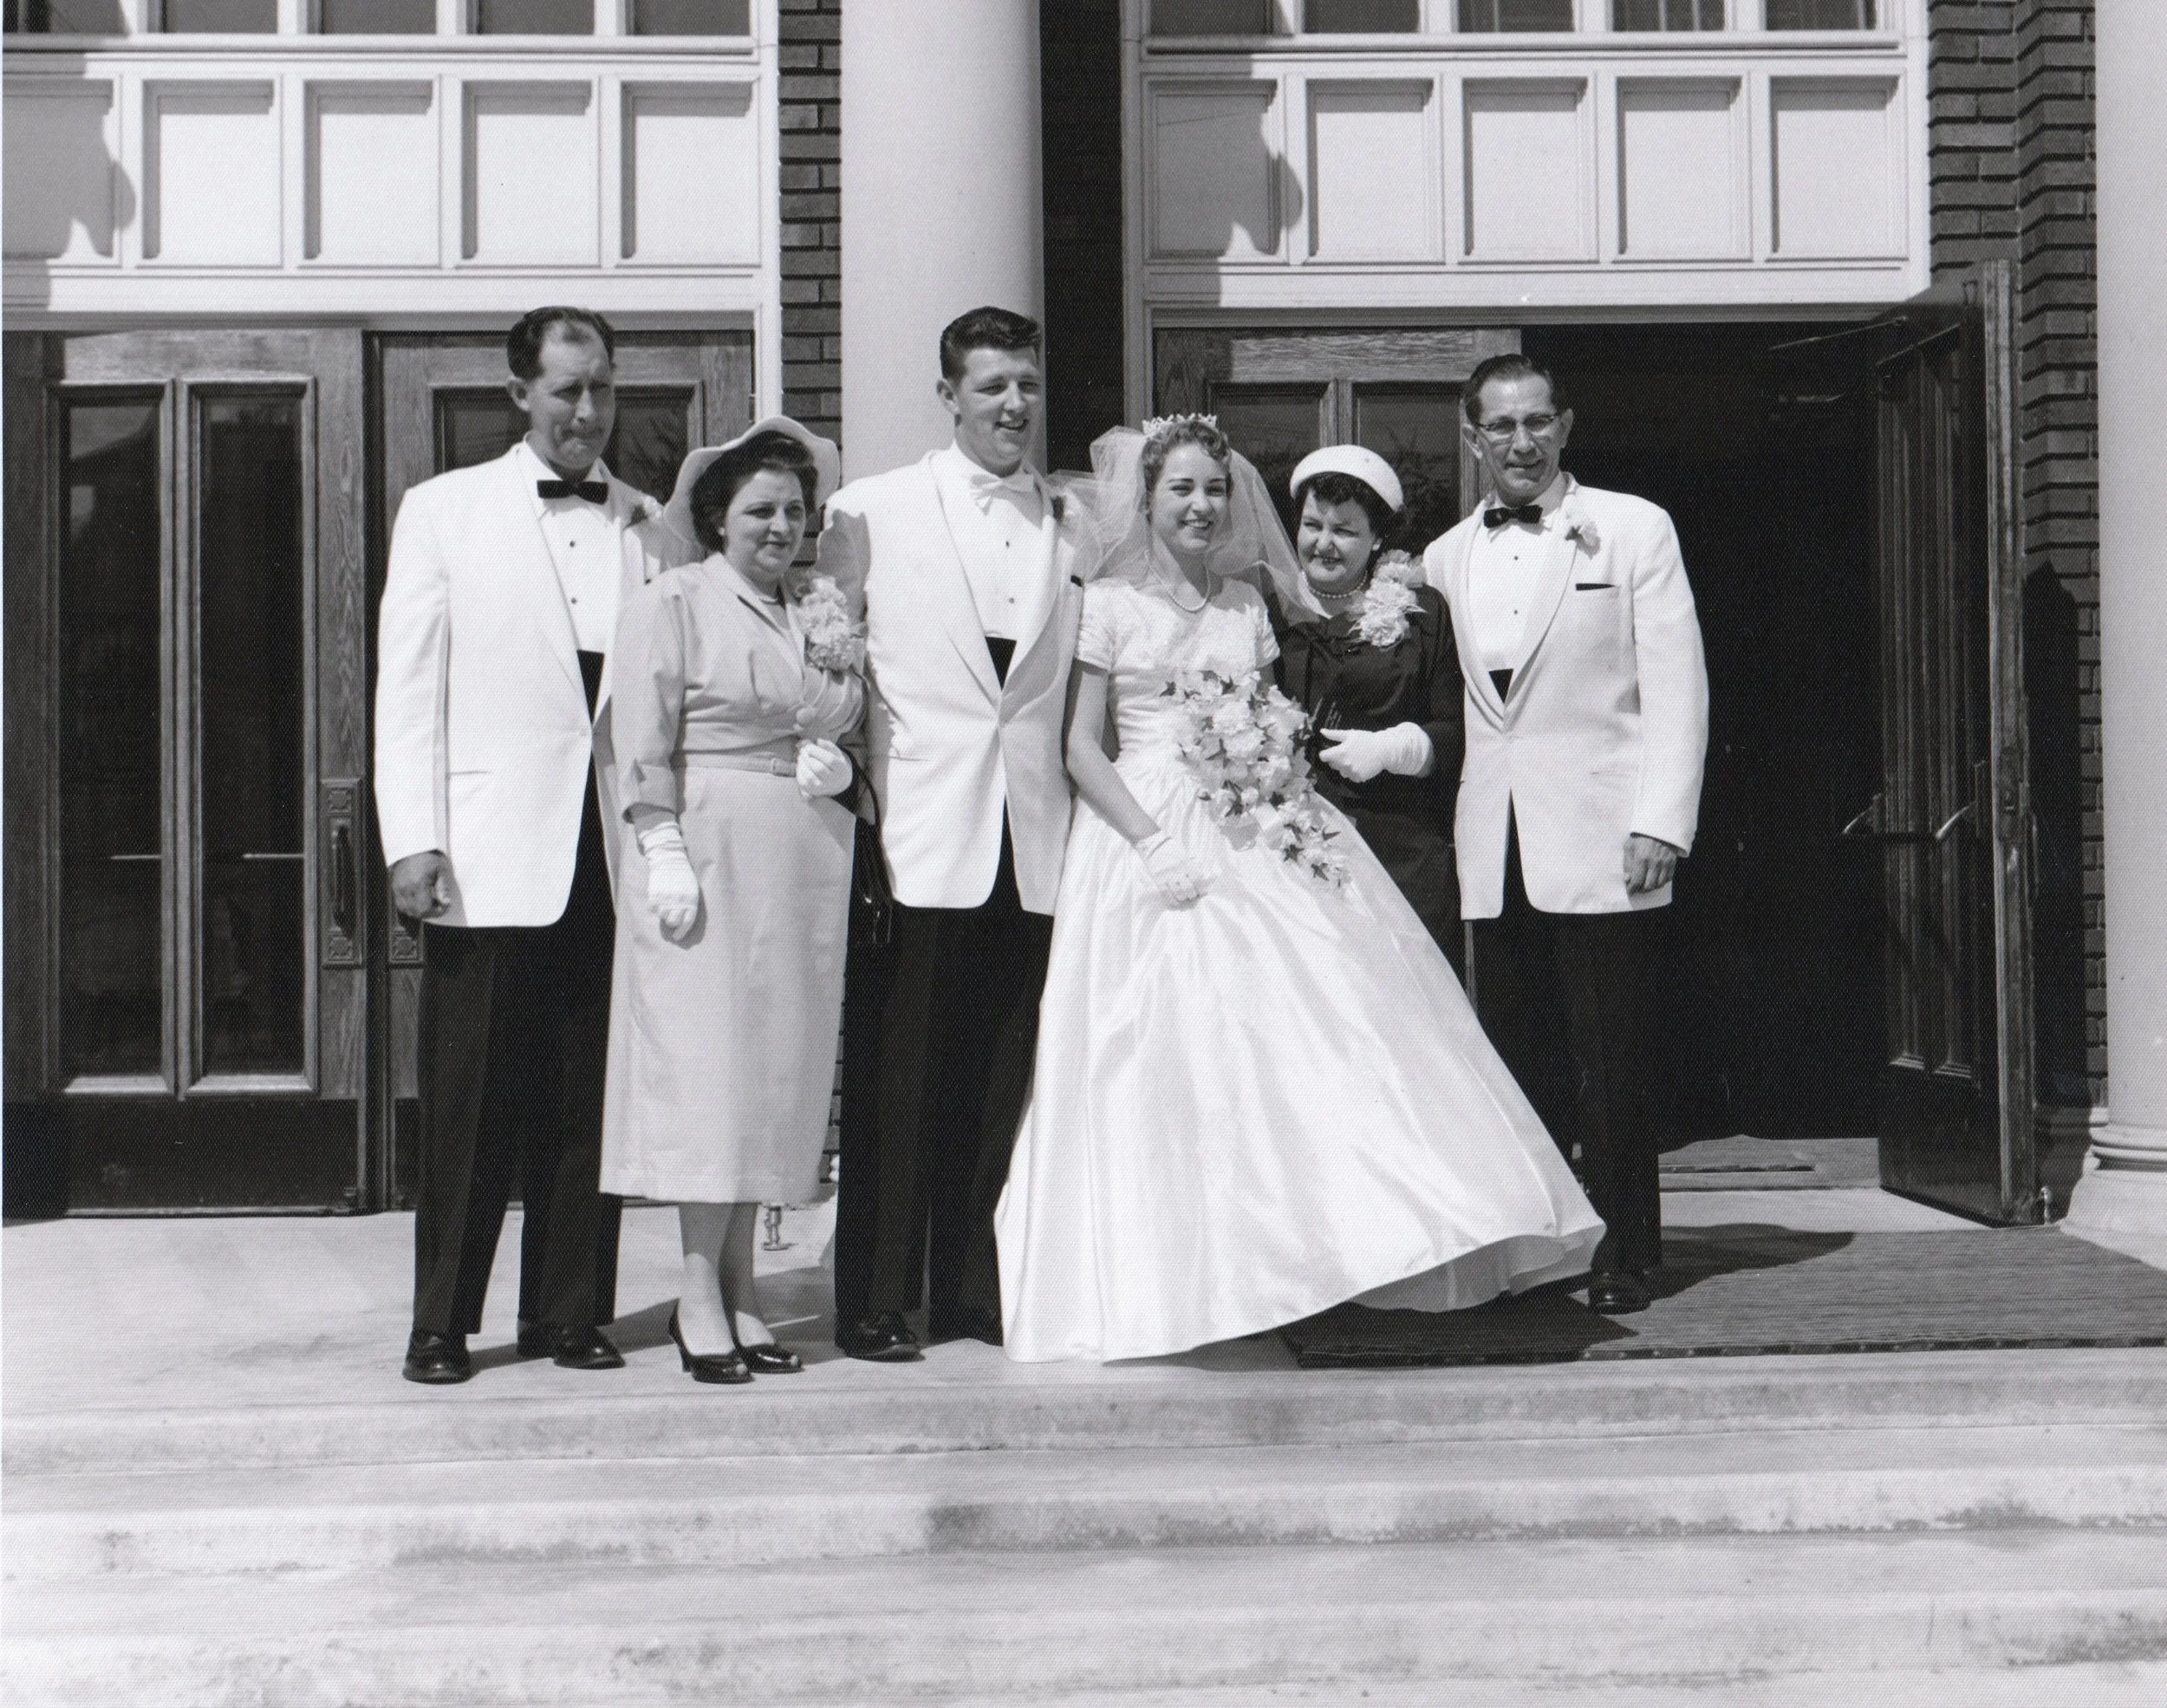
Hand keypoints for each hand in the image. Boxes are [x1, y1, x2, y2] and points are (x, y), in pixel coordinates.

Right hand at [389, 852, 451, 921]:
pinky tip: (420, 900)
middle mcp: (405, 888)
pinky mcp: (394, 889)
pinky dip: (411, 907)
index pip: (425, 909)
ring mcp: (397, 889)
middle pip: (416, 912)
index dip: (436, 912)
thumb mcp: (440, 871)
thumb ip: (443, 889)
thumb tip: (446, 904)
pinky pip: (401, 906)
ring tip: (430, 901)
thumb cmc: (428, 859)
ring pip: (408, 911)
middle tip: (438, 904)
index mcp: (418, 883)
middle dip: (429, 913)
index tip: (444, 907)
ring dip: (420, 911)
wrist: (410, 849)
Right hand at [636, 819, 701, 940]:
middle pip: (673, 922)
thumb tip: (683, 921)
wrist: (670, 859)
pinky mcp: (655, 894)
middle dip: (671, 922)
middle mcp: (679, 901)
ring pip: (662, 916)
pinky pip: (652, 909)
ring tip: (664, 904)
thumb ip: (690, 904)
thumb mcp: (693, 889)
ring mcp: (666, 898)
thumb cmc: (683, 876)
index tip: (677, 937)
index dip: (682, 932)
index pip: (687, 922)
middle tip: (670, 917)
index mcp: (691, 900)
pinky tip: (657, 899)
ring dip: (662, 913)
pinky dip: (653, 907)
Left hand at [796, 737, 853, 800]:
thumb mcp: (836, 753)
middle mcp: (833, 780)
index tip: (808, 746)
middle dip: (807, 757)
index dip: (816, 751)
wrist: (838, 783)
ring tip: (800, 757)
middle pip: (818, 769)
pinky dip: (799, 772)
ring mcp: (823, 787)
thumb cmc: (835, 764)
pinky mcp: (814, 791)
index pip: (829, 759)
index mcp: (841, 769)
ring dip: (802, 765)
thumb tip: (818, 740)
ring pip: (809, 777)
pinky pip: (803, 783)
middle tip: (802, 751)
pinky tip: (800, 765)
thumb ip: (828, 745)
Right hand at [1135, 830, 1209, 906]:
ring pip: (1178, 893)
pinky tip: (1175, 903)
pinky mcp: (1158, 879)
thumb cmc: (1169, 847)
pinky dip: (1172, 900)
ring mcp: (1168, 876)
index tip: (1202, 892)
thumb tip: (1199, 874)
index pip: (1197, 879)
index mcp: (1186, 863)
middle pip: (1189, 888)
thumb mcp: (1183, 853)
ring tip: (1185, 899)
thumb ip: (1190, 863)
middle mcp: (1178, 870)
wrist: (1153, 843)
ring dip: (1183, 898)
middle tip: (1193, 896)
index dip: (1201, 888)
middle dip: (1192, 895)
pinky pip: (1166, 894)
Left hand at [1318, 723, 1432, 782]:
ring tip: (1355, 759)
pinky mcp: (1358, 778)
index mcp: (1339, 752)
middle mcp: (1344, 764)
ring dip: (1345, 767)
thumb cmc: (1366, 740)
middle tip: (1348, 753)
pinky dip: (1354, 773)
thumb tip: (1322, 731)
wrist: (1383, 750)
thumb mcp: (1350, 734)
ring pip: (1341, 772)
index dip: (1326, 753)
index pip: (1323, 757)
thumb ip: (1334, 734)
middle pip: (1332, 765)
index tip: (1331, 752)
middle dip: (1337, 760)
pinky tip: (1360, 765)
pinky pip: (1351, 777)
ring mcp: (1351, 772)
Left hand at [1623, 833, 1679, 894]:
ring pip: (1659, 884)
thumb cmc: (1641, 837)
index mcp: (1642, 858)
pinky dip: (1661, 882)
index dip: (1632, 889)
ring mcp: (1665, 863)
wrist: (1659, 827)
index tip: (1629, 890)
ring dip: (1651, 887)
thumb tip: (1627, 879)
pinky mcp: (1672, 863)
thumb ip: (1627, 864)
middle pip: (1649, 886)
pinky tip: (1655, 878)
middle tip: (1637, 887)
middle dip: (1641, 889)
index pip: (1637, 881)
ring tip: (1645, 883)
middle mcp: (1655, 863)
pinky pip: (1668, 879)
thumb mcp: (1629, 847)